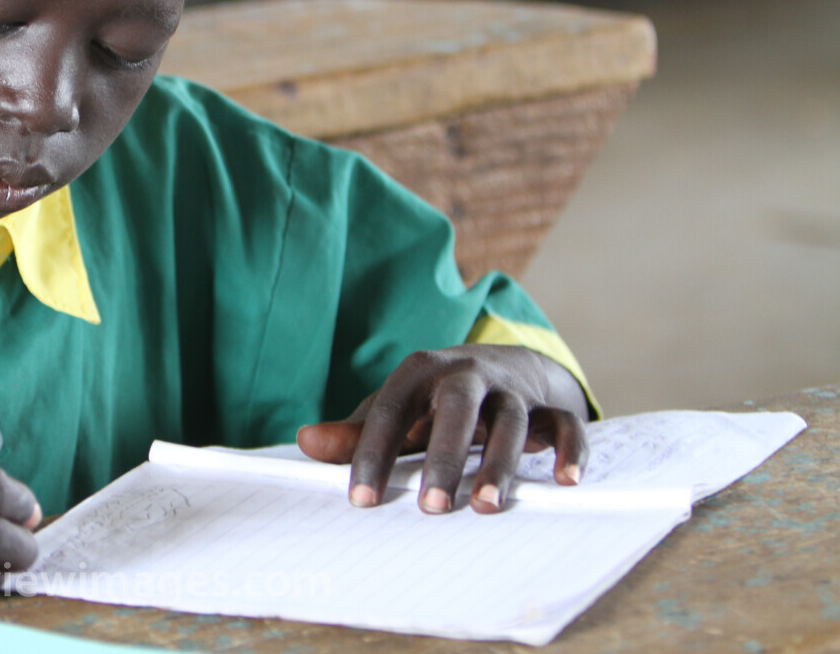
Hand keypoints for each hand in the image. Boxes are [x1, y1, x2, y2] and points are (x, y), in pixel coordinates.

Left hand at [296, 345, 588, 514]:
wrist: (511, 367)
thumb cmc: (437, 401)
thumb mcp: (397, 409)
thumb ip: (355, 432)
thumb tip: (305, 443)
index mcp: (420, 373)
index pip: (390, 411)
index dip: (372, 454)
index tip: (361, 501)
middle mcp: (467, 375)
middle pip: (457, 410)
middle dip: (443, 457)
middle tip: (431, 508)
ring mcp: (512, 389)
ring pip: (510, 422)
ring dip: (499, 464)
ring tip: (485, 507)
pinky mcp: (552, 407)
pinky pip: (565, 426)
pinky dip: (570, 452)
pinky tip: (566, 483)